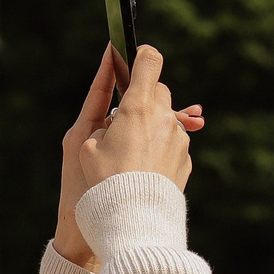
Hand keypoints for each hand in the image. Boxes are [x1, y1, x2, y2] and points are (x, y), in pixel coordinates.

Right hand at [55, 44, 201, 266]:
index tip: (133, 57)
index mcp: (137, 108)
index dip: (140, 54)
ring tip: (132, 151)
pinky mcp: (185, 160)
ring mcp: (178, 140)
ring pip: (167, 119)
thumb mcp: (87, 146)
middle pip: (159, 90)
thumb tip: (116, 120)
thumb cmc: (104, 182)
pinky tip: (144, 168)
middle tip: (125, 116)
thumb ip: (104, 123)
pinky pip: (173, 144)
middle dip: (143, 97)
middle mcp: (163, 119)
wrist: (134, 220)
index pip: (148, 60)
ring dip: (153, 126)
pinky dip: (161, 148)